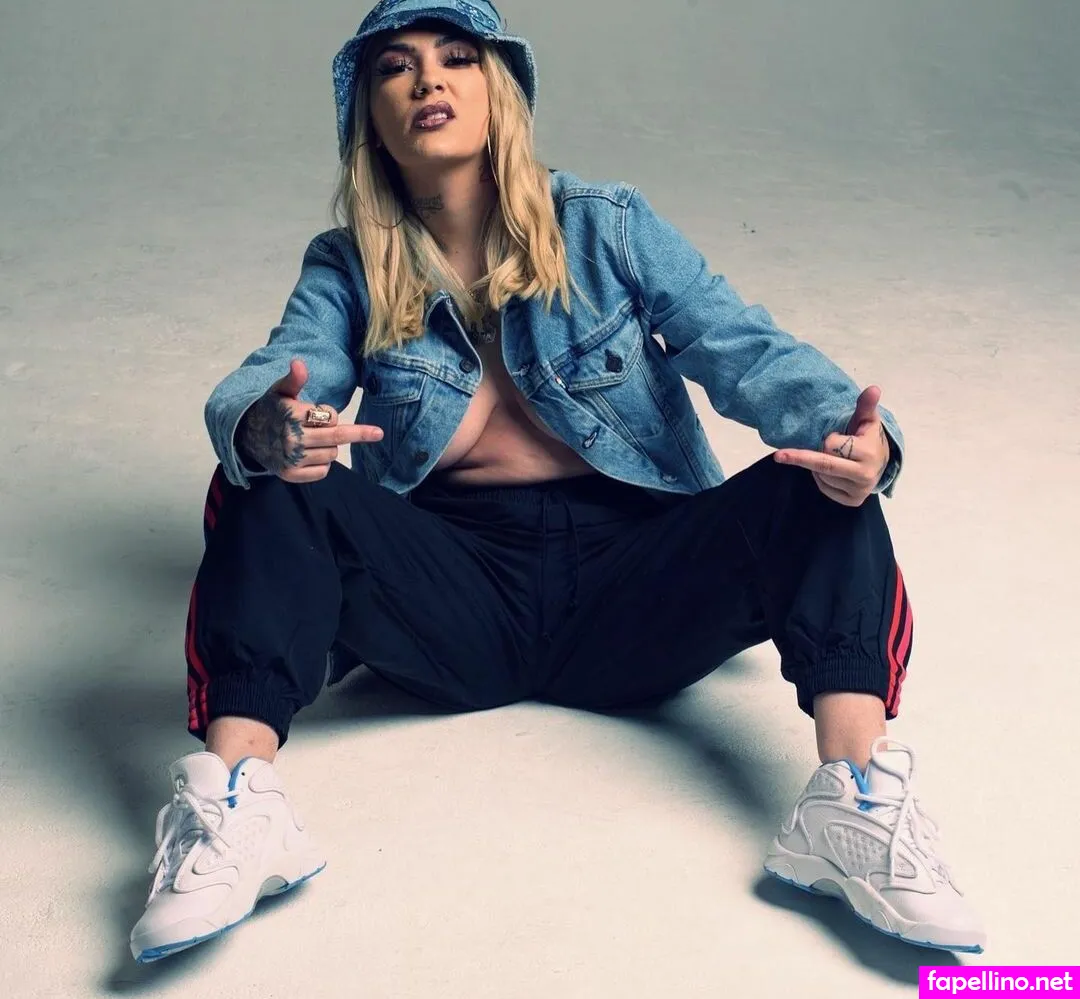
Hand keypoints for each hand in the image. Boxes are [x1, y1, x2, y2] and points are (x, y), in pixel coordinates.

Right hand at [237, 359, 383, 482]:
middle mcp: (291, 438)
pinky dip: (322, 464)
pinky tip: (309, 456)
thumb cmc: (272, 410)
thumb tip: (299, 363)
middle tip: (376, 433)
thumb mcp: (281, 391)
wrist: (246, 437)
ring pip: (332, 454)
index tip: (321, 413)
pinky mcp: (291, 475)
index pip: (332, 416)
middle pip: (337, 437)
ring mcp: (291, 459)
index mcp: (292, 415)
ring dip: (330, 447)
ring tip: (313, 440)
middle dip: (355, 433)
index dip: (330, 414)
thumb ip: (294, 378)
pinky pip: (323, 471)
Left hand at [773, 385, 891, 506]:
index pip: (832, 446)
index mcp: (868, 453)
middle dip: (800, 457)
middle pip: (823, 465)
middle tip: (778, 455)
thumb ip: (865, 405)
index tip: (833, 435)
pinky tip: (830, 472)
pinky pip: (825, 489)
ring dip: (816, 467)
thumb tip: (873, 388)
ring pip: (821, 477)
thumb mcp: (867, 420)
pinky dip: (820, 479)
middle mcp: (864, 475)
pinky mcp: (852, 501)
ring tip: (831, 457)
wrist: (882, 463)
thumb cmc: (868, 437)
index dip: (828, 439)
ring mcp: (858, 491)